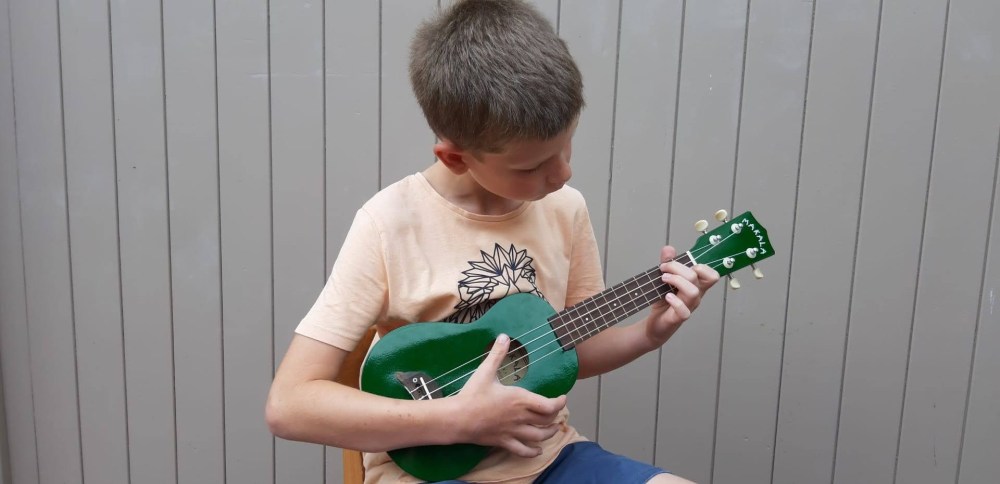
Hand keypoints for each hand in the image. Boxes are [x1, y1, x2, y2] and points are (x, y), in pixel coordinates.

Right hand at [453, 334, 566, 456]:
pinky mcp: (504, 442)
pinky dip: (533, 452)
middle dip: (556, 416)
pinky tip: (537, 451)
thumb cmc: (473, 394)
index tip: (562, 398)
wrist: (458, 418)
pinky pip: (523, 451)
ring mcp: (513, 432)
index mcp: (520, 399)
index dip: (560, 403)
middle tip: (557, 412)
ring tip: (554, 429)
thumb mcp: (486, 371)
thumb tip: (504, 336)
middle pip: (547, 421)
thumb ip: (497, 354)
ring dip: (549, 433)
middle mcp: (521, 417)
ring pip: (539, 437)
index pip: (549, 405)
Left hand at [645, 246, 719, 345]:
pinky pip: (684, 310)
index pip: (712, 275)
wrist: (655, 324)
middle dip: (678, 267)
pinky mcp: (678, 318)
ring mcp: (689, 307)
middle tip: (663, 269)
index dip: (702, 266)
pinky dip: (675, 301)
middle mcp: (695, 296)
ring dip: (676, 281)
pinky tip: (666, 296)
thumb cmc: (664, 302)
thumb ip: (667, 263)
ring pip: (693, 292)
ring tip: (663, 279)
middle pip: (697, 277)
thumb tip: (669, 249)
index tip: (683, 263)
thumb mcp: (664, 279)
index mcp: (696, 286)